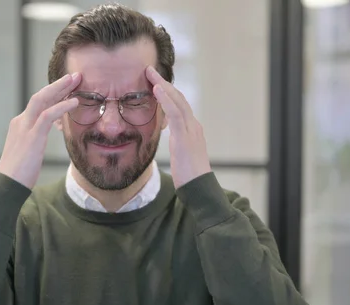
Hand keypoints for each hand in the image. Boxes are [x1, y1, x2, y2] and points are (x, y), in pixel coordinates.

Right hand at [0, 73, 80, 188]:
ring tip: (75, 81)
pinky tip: (74, 102)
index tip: (68, 87)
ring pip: (42, 99)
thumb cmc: (19, 173)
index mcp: (20, 124)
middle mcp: (21, 121)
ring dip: (60, 88)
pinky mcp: (31, 136)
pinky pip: (48, 115)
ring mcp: (25, 127)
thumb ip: (36, 139)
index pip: (38, 103)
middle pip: (41, 96)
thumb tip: (47, 134)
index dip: (54, 93)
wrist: (8, 185)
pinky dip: (62, 107)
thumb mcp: (29, 151)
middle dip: (58, 84)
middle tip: (74, 75)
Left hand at [146, 66, 211, 188]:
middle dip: (164, 83)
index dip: (167, 92)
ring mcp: (191, 130)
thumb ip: (175, 141)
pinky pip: (175, 113)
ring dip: (163, 85)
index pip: (179, 105)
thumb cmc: (188, 176)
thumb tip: (166, 133)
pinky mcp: (186, 137)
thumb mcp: (180, 154)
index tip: (154, 81)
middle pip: (179, 98)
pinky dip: (166, 99)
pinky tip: (156, 89)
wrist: (199, 189)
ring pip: (178, 101)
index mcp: (192, 130)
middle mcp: (194, 126)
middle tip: (149, 70)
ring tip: (150, 74)